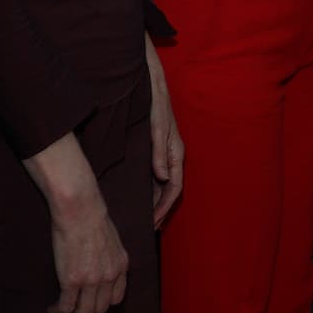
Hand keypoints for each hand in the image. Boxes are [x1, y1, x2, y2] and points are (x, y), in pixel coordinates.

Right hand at [23, 131, 128, 312]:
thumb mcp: (113, 241)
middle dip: (87, 310)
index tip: (92, 301)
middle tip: (74, 305)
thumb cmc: (93, 219)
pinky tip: (52, 309)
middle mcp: (109, 276)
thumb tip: (103, 269)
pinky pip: (66, 307)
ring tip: (63, 308)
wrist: (81, 210)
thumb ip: (111, 259)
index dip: (103, 303)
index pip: (116, 299)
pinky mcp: (72, 281)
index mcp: (121, 266)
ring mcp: (91, 281)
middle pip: (100, 309)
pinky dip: (58, 311)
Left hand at [146, 35, 184, 228]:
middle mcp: (171, 156)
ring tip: (140, 220)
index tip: (152, 224)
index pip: (174, 188)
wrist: (151, 82)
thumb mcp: (157, 126)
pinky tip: (135, 197)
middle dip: (159, 211)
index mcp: (176, 152)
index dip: (164, 208)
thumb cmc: (156, 103)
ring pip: (161, 185)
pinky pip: (153, 176)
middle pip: (168, 191)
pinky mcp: (154, 149)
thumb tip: (163, 177)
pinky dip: (147, 190)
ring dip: (153, 202)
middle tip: (145, 230)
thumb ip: (159, 151)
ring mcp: (163, 153)